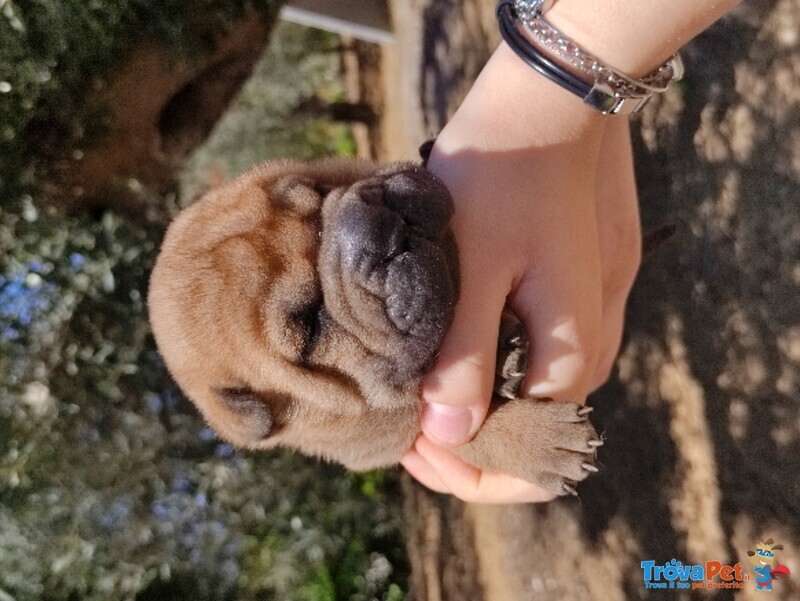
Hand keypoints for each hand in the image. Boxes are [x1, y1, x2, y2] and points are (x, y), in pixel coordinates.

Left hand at [400, 43, 641, 502]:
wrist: (548, 105)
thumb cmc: (506, 179)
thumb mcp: (473, 270)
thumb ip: (463, 358)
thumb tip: (444, 438)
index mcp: (571, 358)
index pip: (523, 462)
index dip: (462, 472)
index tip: (406, 448)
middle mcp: (590, 351)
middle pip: (529, 437)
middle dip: (467, 446)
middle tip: (403, 428)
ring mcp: (589, 323)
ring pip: (530, 401)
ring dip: (477, 411)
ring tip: (418, 398)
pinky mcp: (576, 297)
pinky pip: (535, 360)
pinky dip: (491, 374)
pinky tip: (452, 356)